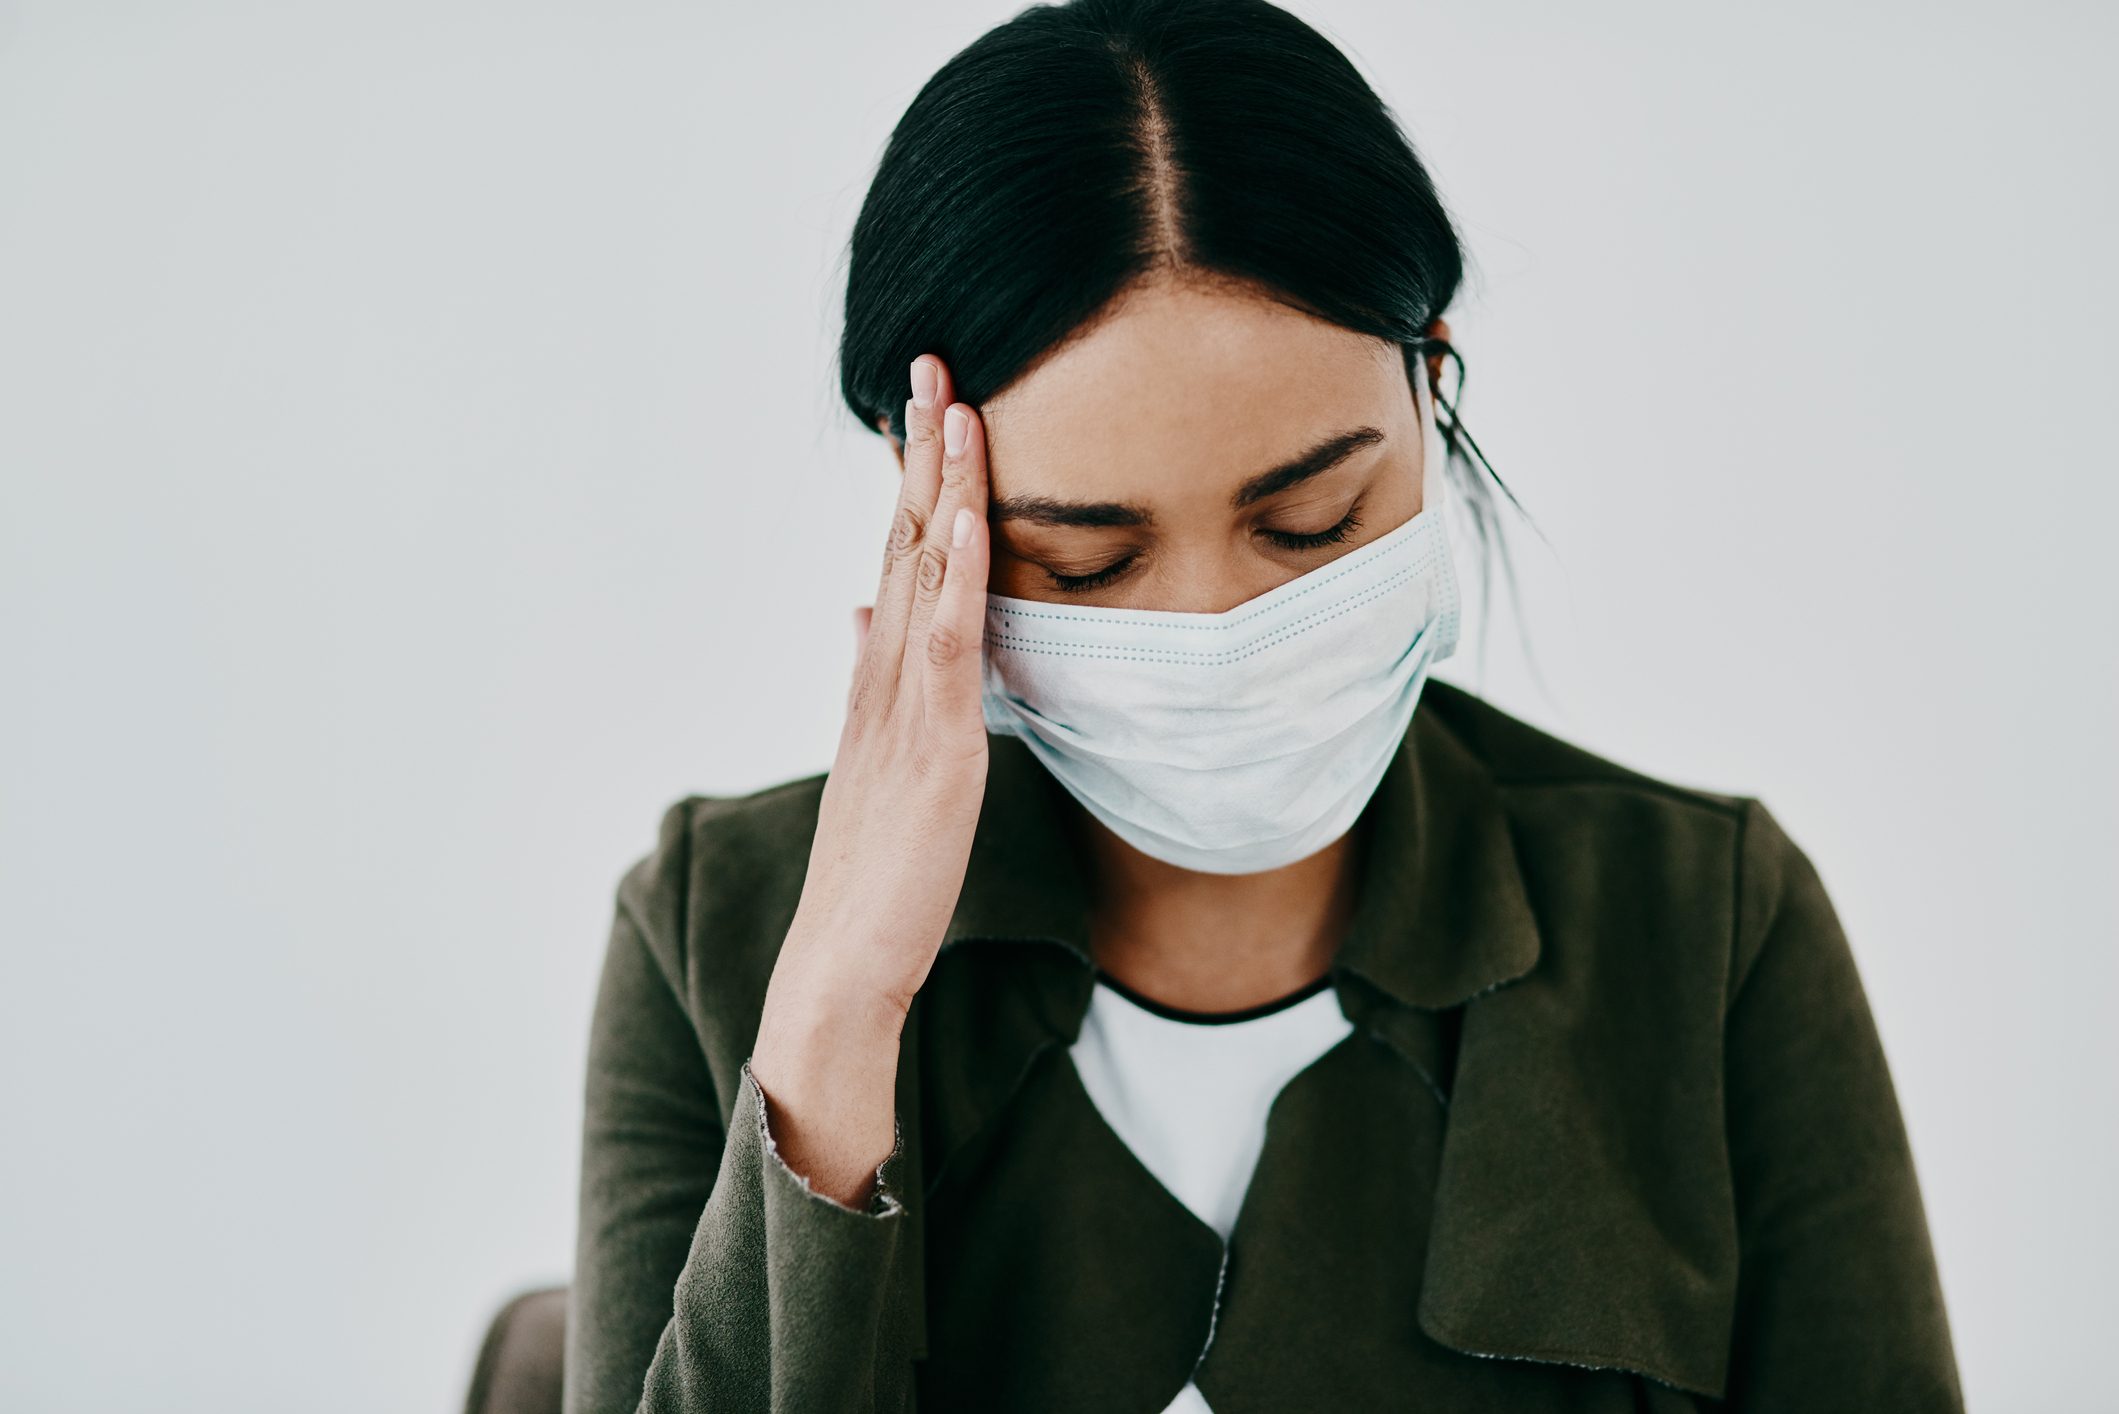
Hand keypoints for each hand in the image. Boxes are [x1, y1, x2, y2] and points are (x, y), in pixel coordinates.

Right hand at [749, 354, 991, 1203]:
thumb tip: (859, 608)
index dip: (915, 479)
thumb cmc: (870, 876)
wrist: (843, 965)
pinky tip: (972, 523)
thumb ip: (869, 679)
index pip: (898, 558)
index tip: (928, 403)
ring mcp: (906, 711)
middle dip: (923, 453)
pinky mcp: (935, 753)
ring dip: (943, 490)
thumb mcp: (872, 761)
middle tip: (931, 361)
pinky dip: (958, 581)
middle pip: (906, 544)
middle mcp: (886, 679)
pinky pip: (947, 651)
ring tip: (955, 406)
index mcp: (879, 681)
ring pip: (925, 578)